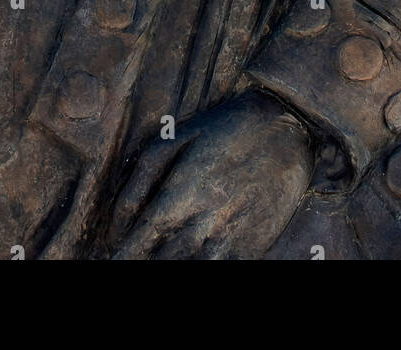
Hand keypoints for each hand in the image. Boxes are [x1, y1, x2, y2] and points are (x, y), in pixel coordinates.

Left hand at [108, 90, 314, 259]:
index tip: (112, 258)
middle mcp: (202, 222)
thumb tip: (119, 221)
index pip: (138, 241)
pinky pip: (223, 272)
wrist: (288, 128)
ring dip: (173, 268)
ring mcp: (230, 238)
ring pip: (191, 269)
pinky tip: (195, 261)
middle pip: (162, 262)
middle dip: (143, 264)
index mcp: (180, 195)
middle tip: (130, 260)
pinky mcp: (253, 247)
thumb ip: (141, 177)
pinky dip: (205, 269)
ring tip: (158, 264)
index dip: (122, 254)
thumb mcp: (177, 137)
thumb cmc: (227, 129)